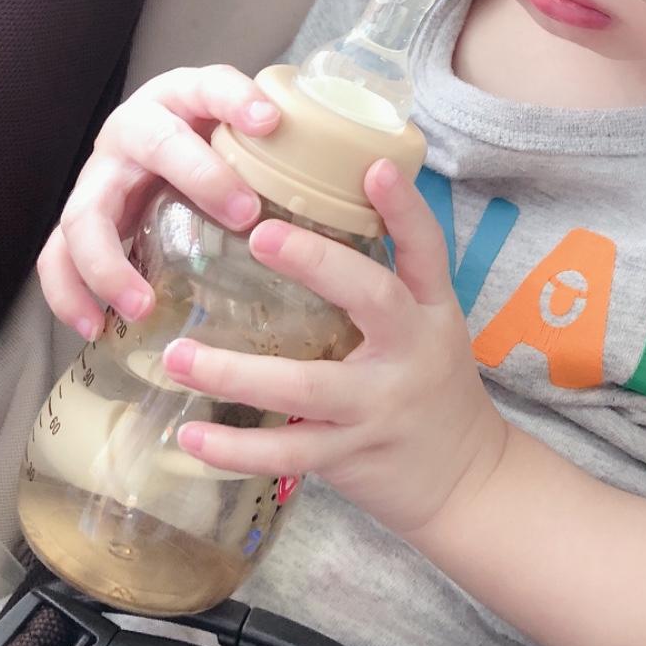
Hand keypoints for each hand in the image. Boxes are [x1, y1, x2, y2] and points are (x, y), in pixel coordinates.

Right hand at [37, 66, 276, 338]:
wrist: (156, 142)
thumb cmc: (212, 139)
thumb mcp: (243, 127)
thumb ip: (284, 140)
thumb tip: (367, 169)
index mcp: (179, 97)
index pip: (210, 87)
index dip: (236, 100)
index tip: (269, 120)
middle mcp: (133, 129)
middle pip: (155, 145)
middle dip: (199, 177)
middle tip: (244, 214)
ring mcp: (99, 175)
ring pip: (86, 213)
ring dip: (110, 262)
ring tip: (142, 304)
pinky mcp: (80, 217)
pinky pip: (57, 257)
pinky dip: (71, 295)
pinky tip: (96, 327)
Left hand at [161, 159, 507, 537]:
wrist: (467, 479)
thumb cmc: (433, 387)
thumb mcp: (427, 328)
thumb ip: (381, 289)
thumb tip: (305, 229)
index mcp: (430, 310)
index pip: (426, 248)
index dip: (404, 208)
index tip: (375, 166)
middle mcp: (412, 351)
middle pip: (373, 298)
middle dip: (317, 264)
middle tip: (259, 236)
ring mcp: (381, 406)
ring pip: (307, 386)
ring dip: (236, 372)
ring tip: (178, 357)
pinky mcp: (352, 455)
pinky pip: (287, 451)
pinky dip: (235, 448)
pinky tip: (189, 434)